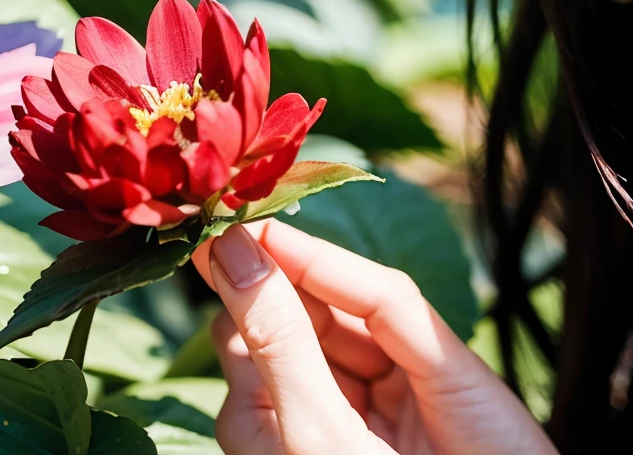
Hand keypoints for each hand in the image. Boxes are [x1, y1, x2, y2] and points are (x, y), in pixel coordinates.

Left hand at [195, 221, 555, 454]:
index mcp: (285, 432)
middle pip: (292, 315)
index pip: (245, 341)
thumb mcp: (312, 424)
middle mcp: (332, 402)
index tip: (196, 230)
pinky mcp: (437, 361)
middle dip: (264, 267)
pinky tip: (295, 243)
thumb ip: (275, 338)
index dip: (228, 286)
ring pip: (340, 302)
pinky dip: (343, 272)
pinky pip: (388, 304)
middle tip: (226, 201)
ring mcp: (386, 379)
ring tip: (257, 207)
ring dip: (299, 259)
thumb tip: (230, 252)